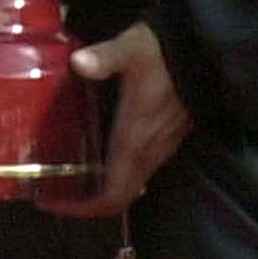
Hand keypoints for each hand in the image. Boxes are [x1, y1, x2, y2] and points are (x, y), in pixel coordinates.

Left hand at [53, 21, 191, 218]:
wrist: (204, 51)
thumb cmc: (165, 53)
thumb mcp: (132, 50)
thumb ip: (105, 58)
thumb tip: (79, 62)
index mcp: (134, 141)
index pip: (112, 196)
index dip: (84, 208)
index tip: (52, 204)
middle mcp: (148, 152)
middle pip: (119, 196)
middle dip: (87, 202)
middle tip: (54, 192)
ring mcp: (161, 147)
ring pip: (130, 182)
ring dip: (103, 187)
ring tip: (69, 174)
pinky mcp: (167, 137)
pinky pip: (140, 167)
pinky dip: (117, 172)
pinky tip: (98, 152)